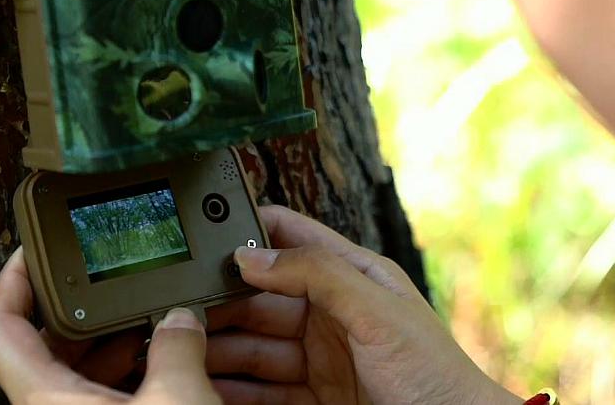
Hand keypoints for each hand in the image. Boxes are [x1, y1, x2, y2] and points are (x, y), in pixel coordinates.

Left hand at [0, 248, 220, 403]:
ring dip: (109, 338)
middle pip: (42, 344)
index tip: (31, 249)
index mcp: (45, 401)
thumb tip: (181, 318)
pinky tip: (162, 357)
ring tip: (144, 312)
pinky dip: (126, 369)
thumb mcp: (178, 403)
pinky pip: (102, 394)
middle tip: (103, 276)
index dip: (11, 279)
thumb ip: (177, 347)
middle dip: (77, 306)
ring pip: (75, 371)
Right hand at [205, 206, 519, 404]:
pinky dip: (231, 389)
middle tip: (179, 306)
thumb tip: (254, 253)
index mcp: (350, 275)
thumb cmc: (435, 374)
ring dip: (219, 348)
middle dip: (222, 300)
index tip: (205, 228)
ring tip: (181, 349)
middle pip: (260, 297)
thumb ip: (318, 274)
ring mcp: (319, 358)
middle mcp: (329, 313)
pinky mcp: (312, 399)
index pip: (290, 237)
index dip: (250, 228)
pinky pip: (261, 390)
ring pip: (254, 346)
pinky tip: (205, 385)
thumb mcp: (377, 311)